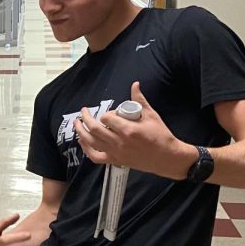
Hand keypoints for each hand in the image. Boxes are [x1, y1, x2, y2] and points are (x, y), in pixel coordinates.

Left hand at [73, 81, 193, 178]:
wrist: (167, 157)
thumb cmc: (161, 136)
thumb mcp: (151, 115)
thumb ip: (139, 100)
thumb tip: (135, 84)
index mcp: (128, 130)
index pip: (106, 118)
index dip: (105, 114)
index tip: (111, 113)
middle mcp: (119, 142)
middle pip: (94, 129)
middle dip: (85, 118)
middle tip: (83, 112)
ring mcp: (116, 153)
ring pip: (91, 143)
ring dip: (81, 132)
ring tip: (77, 124)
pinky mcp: (116, 161)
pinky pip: (96, 157)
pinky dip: (86, 149)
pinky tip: (83, 141)